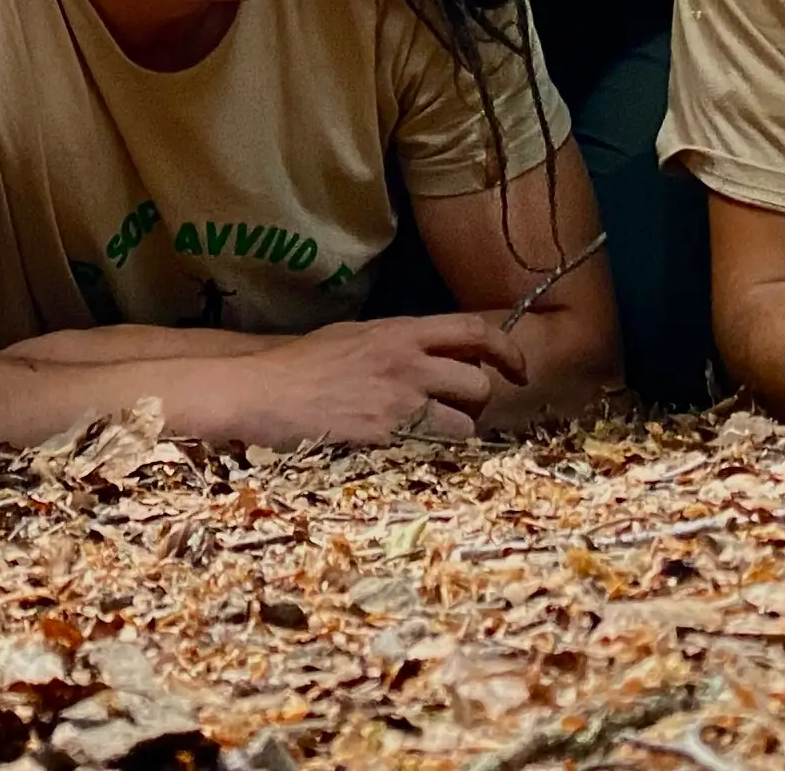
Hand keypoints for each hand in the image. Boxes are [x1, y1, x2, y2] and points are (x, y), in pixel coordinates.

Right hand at [225, 314, 524, 446]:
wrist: (264, 390)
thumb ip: (395, 343)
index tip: (519, 370)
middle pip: (479, 383)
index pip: (474, 330)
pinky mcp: (386, 437)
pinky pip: (431, 449)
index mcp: (400, 332)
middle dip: (478, 402)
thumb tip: (425, 352)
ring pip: (463, 423)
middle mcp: (408, 363)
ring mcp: (399, 402)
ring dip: (455, 431)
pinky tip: (405, 450)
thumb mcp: (354, 336)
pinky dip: (428, 453)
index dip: (508, 350)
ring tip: (428, 433)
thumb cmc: (300, 363)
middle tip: (460, 410)